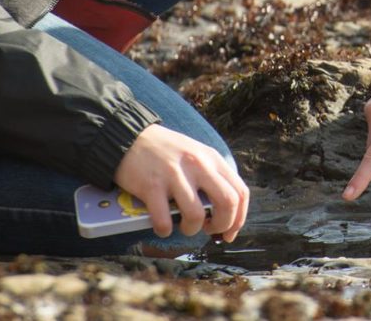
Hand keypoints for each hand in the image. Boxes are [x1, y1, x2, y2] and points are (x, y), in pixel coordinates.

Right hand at [114, 124, 249, 240]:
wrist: (129, 137)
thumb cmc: (165, 152)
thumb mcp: (196, 155)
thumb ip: (211, 177)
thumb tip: (223, 212)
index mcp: (212, 159)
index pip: (240, 192)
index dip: (239, 218)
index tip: (229, 232)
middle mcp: (198, 165)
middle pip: (227, 203)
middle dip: (223, 225)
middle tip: (210, 230)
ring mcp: (175, 175)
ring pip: (196, 215)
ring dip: (191, 230)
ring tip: (184, 227)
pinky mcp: (151, 185)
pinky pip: (164, 219)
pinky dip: (164, 230)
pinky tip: (162, 226)